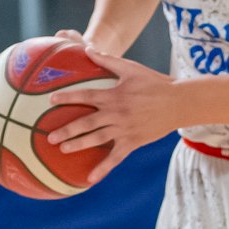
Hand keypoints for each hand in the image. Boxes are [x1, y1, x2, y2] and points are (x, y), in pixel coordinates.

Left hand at [45, 46, 181, 183]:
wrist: (178, 103)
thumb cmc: (155, 83)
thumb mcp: (131, 69)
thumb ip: (108, 60)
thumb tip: (87, 49)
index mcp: (114, 96)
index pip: (86, 96)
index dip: (68, 98)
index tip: (51, 100)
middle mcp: (116, 114)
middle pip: (86, 123)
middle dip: (66, 130)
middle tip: (49, 137)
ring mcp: (124, 130)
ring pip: (97, 139)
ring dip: (78, 145)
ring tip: (63, 150)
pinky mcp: (133, 142)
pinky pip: (115, 158)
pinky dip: (103, 168)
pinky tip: (90, 179)